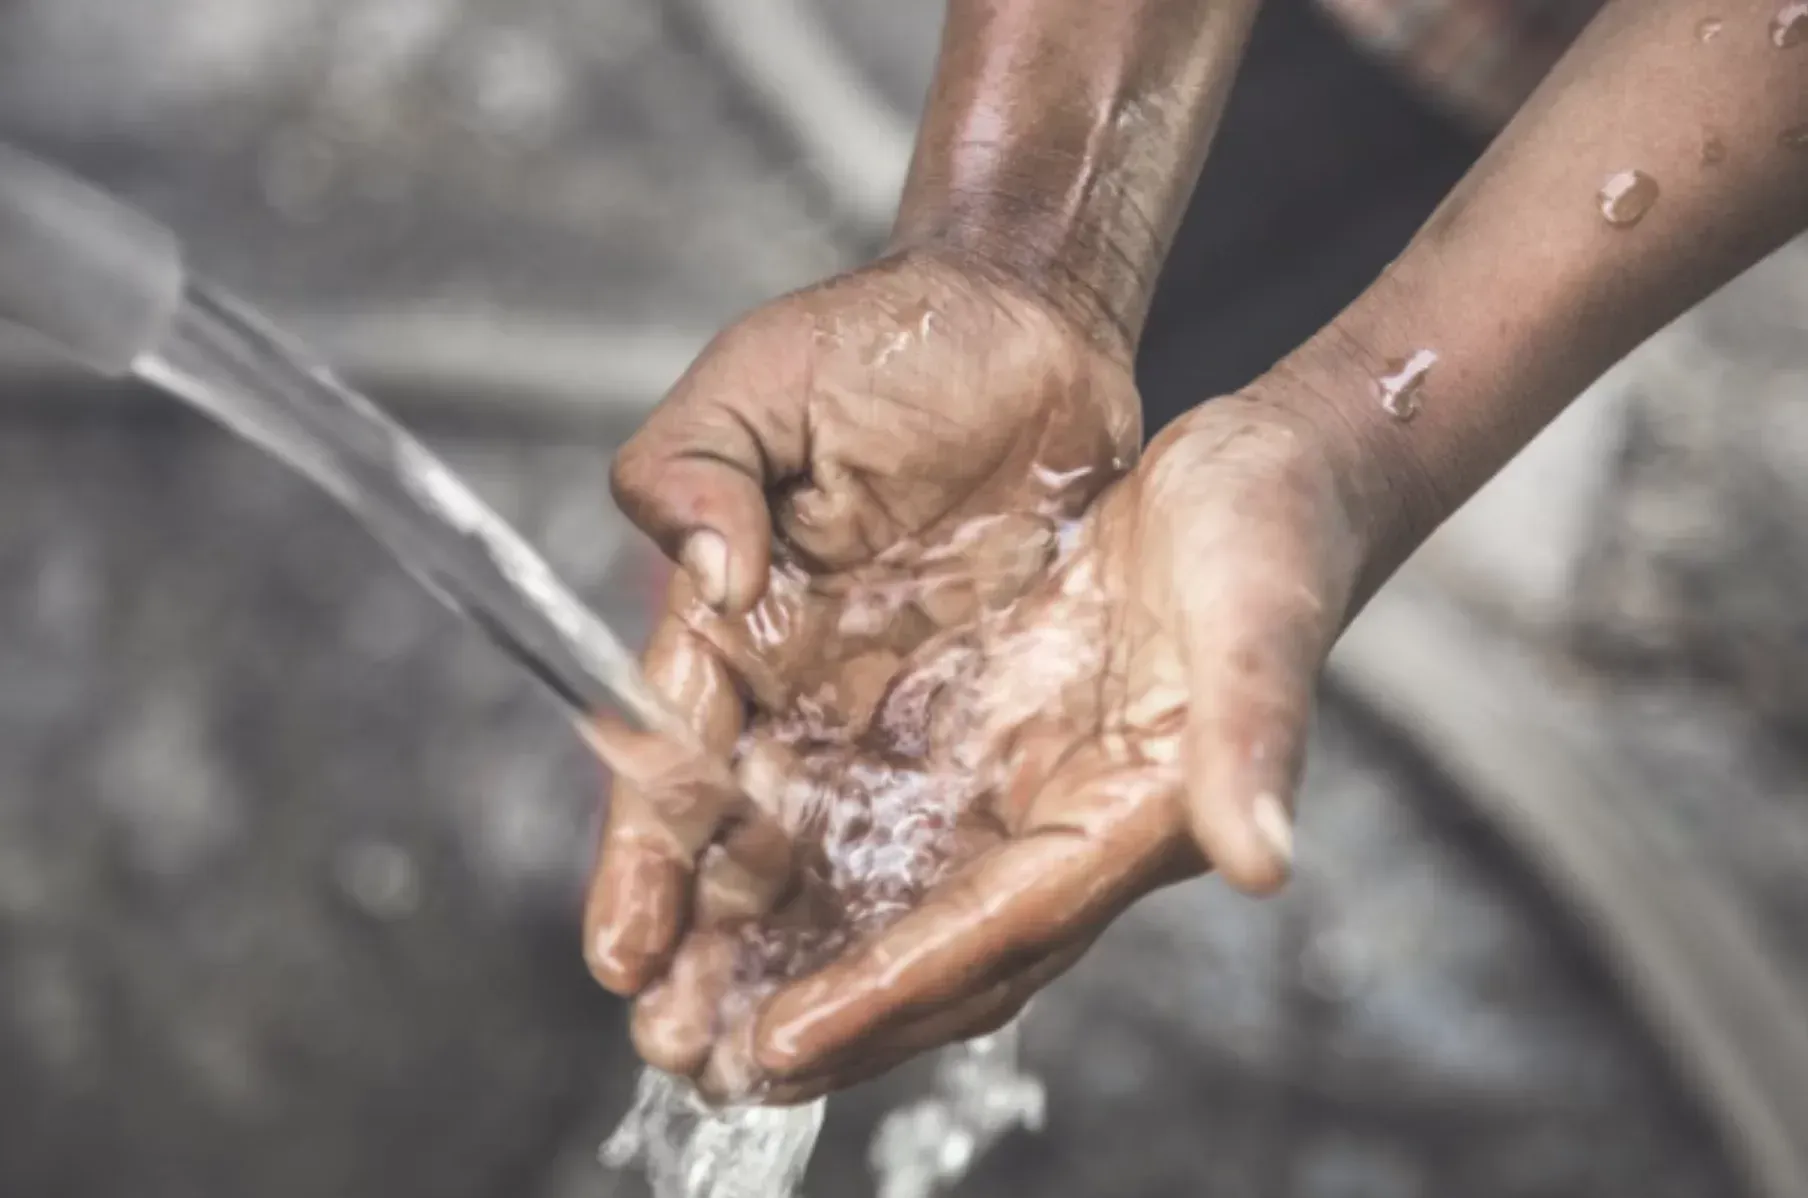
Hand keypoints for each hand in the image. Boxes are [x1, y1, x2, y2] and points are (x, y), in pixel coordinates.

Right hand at [585, 250, 1140, 1000]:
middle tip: (686, 1052)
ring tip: (770, 1061)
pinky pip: (947, 831)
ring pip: (839, 863)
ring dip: (801, 960)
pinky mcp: (987, 721)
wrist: (1026, 324)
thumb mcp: (757, 386)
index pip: (672, 761)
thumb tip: (703, 577)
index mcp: (733, 624)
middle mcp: (804, 691)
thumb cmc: (881, 344)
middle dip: (710, 950)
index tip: (624, 951)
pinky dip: (914, 908)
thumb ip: (690, 472)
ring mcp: (895, 715)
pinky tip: (896, 989)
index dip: (645, 857)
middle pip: (744, 845)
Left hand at [635, 389, 1376, 1102]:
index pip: (993, 933)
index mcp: (1128, 816)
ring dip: (791, 951)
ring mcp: (1019, 784)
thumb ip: (1254, 736)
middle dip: (817, 1015)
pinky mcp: (986, 734)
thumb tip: (1261, 862)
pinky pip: (883, 818)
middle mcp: (1062, 822)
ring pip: (890, 898)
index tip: (780, 1044)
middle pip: (928, 952)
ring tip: (680, 997)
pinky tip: (727, 865)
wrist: (1264, 476)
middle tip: (691, 1058)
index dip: (886, 994)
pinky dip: (807, 857)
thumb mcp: (1258, 615)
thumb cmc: (1276, 535)